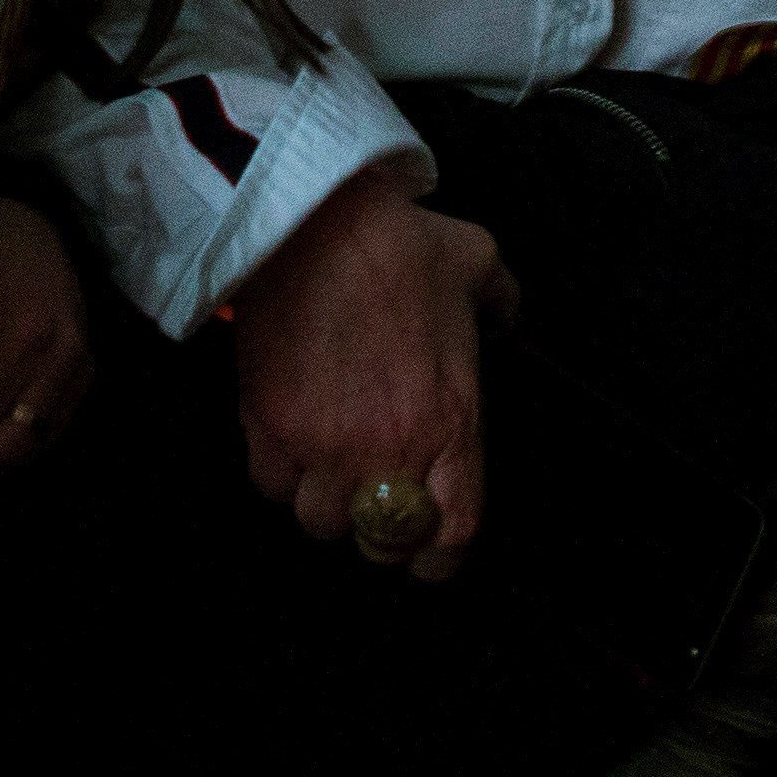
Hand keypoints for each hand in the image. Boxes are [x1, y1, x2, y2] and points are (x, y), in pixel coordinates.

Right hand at [229, 165, 511, 581]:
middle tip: (374, 494)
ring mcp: (323, 443)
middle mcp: (388, 449)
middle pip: (379, 540)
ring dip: (325, 501)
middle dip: (378, 527)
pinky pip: (271, 486)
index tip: (430, 548)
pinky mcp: (269, 426)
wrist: (310, 220)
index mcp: (451, 422)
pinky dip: (280, 474)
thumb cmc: (397, 241)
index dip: (441, 556)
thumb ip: (503, 301)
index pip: (454, 535)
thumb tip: (508, 318)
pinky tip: (290, 440)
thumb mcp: (477, 261)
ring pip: (319, 520)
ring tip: (329, 465)